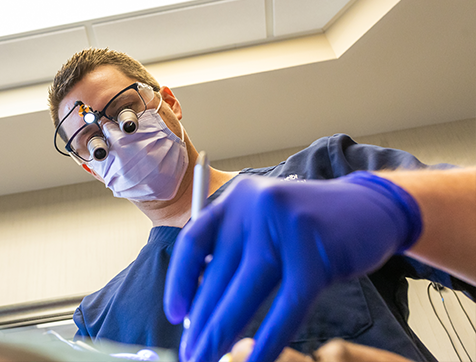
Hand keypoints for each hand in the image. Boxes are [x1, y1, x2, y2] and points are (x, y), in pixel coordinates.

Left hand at [163, 172, 420, 361]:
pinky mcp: (315, 256)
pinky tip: (254, 361)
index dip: (178, 280)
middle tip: (190, 353)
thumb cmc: (309, 222)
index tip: (175, 315)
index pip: (193, 241)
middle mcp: (255, 208)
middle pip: (215, 275)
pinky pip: (285, 307)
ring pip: (244, 293)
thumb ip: (235, 251)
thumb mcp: (264, 221)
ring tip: (207, 360)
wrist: (369, 206)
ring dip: (222, 334)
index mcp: (236, 199)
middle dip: (200, 321)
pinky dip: (268, 340)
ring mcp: (285, 229)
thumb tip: (200, 307)